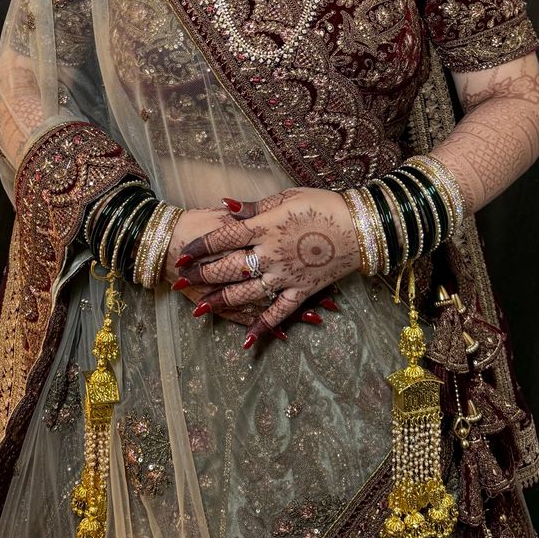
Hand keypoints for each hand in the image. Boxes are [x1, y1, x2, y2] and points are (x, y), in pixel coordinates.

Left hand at [175, 188, 358, 346]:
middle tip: (181, 282)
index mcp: (264, 227)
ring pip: (246, 294)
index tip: (182, 256)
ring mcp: (285, 276)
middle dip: (201, 277)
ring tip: (199, 310)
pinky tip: (246, 340)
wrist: (358, 227)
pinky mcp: (301, 291)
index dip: (199, 248)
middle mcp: (270, 254)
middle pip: (227, 268)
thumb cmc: (322, 205)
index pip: (222, 238)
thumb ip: (254, 207)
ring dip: (220, 303)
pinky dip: (262, 327)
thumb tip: (224, 206)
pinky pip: (279, 313)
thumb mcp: (286, 197)